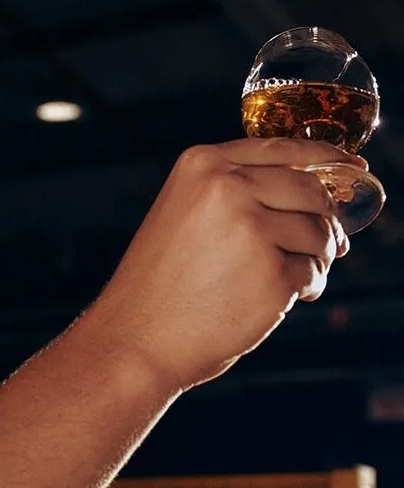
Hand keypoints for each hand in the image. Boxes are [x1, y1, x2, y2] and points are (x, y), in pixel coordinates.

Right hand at [88, 137, 363, 390]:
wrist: (135, 339)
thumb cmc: (161, 284)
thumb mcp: (185, 214)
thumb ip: (236, 192)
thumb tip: (319, 191)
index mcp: (203, 165)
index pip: (285, 148)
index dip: (327, 158)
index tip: (353, 169)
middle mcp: (228, 188)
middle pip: (312, 190)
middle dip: (323, 221)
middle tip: (320, 247)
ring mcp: (251, 229)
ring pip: (320, 233)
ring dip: (313, 259)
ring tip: (274, 281)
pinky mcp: (271, 273)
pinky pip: (313, 273)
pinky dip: (303, 288)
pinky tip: (270, 302)